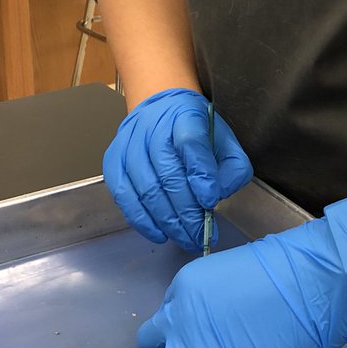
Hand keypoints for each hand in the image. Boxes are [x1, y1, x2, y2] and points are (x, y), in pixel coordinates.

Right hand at [103, 87, 251, 249]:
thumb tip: (218, 194)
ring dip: (168, 221)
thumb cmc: (194, 130)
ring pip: (147, 189)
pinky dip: (142, 220)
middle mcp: (154, 128)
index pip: (192, 144)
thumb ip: (232, 167)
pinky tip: (160, 233)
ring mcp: (130, 144)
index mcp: (186, 116)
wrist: (159, 110)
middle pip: (169, 174)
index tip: (210, 201)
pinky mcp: (114, 161)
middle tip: (201, 235)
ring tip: (186, 238)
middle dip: (187, 212)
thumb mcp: (224, 140)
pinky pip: (125, 196)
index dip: (201, 175)